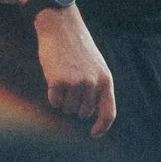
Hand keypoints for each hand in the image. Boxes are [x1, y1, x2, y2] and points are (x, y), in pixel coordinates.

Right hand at [35, 3, 115, 135]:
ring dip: (63, 100)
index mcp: (106, 80)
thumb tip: (90, 113)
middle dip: (75, 105)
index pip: (109, 112)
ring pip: (68, 109)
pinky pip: (54, 101)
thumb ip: (97, 87)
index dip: (102, 127)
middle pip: (83, 113)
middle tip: (70, 87)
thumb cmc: (77, 48)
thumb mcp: (96, 66)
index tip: (94, 134)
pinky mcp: (59, 81)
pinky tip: (53, 77)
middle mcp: (93, 84)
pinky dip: (52, 95)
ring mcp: (76, 83)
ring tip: (63, 79)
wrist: (61, 27)